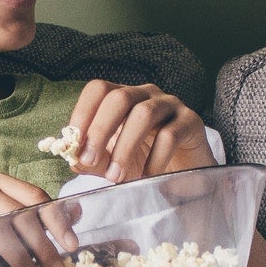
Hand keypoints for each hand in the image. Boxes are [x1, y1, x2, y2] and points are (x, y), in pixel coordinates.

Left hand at [67, 80, 217, 183]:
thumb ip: (92, 160)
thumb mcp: (112, 162)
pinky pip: (170, 135)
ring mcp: (171, 105)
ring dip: (125, 147)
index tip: (74, 144)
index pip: (98, 89)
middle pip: (119, 97)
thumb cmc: (144, 162)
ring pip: (144, 114)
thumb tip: (75, 158)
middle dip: (100, 129)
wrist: (184, 175)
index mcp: (123, 97)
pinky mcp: (191, 122)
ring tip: (117, 176)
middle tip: (90, 160)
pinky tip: (147, 177)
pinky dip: (154, 159)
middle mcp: (146, 95)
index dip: (83, 112)